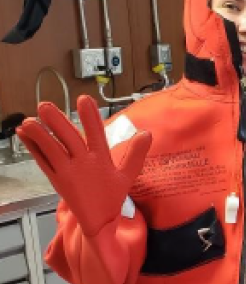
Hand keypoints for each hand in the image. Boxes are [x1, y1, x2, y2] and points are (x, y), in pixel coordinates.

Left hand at [17, 95, 150, 235]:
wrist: (97, 222)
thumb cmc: (112, 196)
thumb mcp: (128, 176)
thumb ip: (136, 153)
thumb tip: (147, 133)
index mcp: (101, 161)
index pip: (96, 135)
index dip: (90, 117)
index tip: (84, 99)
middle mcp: (82, 165)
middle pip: (69, 140)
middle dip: (56, 122)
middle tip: (44, 106)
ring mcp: (67, 173)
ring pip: (51, 151)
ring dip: (39, 135)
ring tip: (27, 121)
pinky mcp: (55, 180)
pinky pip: (42, 162)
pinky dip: (33, 148)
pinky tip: (24, 135)